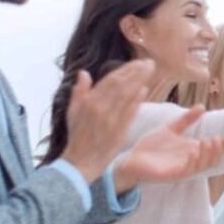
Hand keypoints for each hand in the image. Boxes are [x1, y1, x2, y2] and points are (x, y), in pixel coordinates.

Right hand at [61, 59, 153, 182]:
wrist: (81, 161)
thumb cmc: (77, 136)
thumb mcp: (72, 112)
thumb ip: (79, 91)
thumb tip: (84, 72)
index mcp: (89, 102)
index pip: (110, 80)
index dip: (124, 70)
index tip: (137, 62)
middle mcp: (99, 108)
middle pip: (121, 85)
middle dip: (136, 72)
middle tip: (149, 63)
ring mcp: (110, 119)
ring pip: (126, 96)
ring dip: (139, 81)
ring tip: (150, 71)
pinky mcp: (118, 131)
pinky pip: (129, 113)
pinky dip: (136, 101)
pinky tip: (145, 90)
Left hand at [113, 105, 223, 191]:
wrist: (132, 158)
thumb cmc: (151, 146)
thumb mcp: (170, 129)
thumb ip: (186, 119)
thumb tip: (202, 106)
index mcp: (192, 152)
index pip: (213, 152)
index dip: (222, 146)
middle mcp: (190, 162)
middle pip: (212, 160)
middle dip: (218, 151)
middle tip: (218, 139)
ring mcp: (182, 169)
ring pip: (201, 166)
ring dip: (206, 155)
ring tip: (206, 141)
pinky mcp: (172, 175)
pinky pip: (186, 170)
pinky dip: (192, 161)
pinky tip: (193, 151)